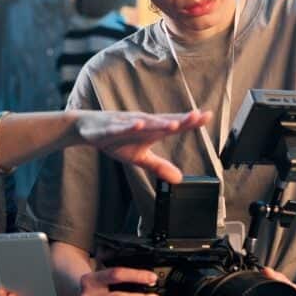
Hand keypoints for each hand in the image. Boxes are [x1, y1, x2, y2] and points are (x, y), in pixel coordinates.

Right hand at [76, 110, 211, 183]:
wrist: (87, 129)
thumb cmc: (115, 140)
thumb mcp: (139, 157)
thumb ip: (159, 166)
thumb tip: (179, 179)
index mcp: (150, 129)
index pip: (173, 124)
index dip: (190, 122)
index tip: (208, 116)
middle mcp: (141, 123)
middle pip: (163, 122)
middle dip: (180, 120)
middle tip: (198, 116)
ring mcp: (125, 124)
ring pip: (145, 124)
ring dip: (159, 123)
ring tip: (174, 124)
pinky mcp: (110, 128)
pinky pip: (121, 127)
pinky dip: (129, 126)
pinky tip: (139, 124)